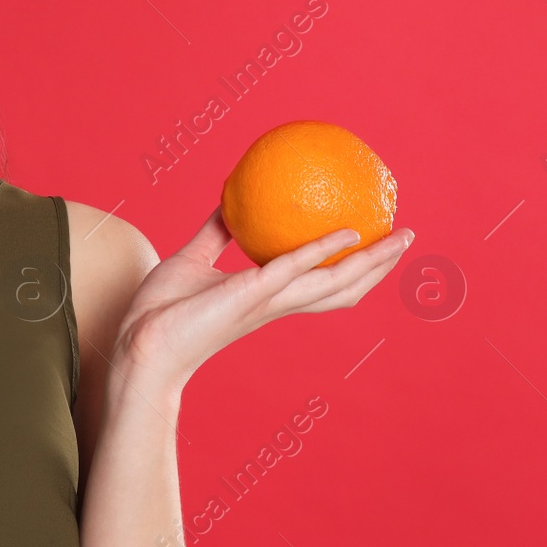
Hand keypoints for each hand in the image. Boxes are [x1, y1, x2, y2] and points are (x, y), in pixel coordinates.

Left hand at [109, 208, 415, 398]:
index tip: (373, 241)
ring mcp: (268, 300)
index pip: (321, 282)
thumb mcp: (193, 261)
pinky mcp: (251, 294)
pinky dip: (322, 249)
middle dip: (378, 265)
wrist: (141, 345)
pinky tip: (347, 230)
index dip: (351, 265)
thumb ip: (215, 235)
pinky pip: (293, 267)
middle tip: (406, 237)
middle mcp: (277, 302)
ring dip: (371, 259)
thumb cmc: (162, 311)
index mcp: (267, 297)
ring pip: (334, 281)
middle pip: (344, 287)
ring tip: (400, 237)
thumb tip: (228, 201)